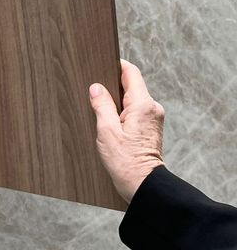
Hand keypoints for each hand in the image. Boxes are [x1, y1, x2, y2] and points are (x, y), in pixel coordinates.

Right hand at [88, 58, 165, 204]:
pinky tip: (110, 123)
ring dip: (117, 102)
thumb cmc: (125, 162)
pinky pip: (136, 111)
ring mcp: (154, 118)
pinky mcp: (151, 128)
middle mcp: (152, 108)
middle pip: (131, 85)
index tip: (101, 64)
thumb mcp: (107, 131)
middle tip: (94, 91)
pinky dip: (123, 113)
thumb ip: (101, 105)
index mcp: (143, 104)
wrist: (143, 186)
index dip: (116, 65)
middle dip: (113, 86)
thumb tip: (96, 88)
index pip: (131, 72)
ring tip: (100, 111)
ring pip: (133, 99)